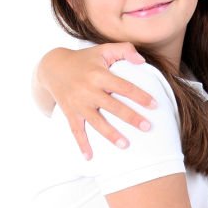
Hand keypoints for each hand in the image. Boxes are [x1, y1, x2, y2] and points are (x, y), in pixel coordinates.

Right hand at [37, 43, 155, 158]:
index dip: (140, 96)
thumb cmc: (84, 60)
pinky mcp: (70, 113)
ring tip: (126, 145)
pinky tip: (89, 157)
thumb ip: (125, 49)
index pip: (123, 86)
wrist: (52, 67)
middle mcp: (88, 90)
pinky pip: (76, 131)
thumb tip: (142, 61)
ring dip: (111, 134)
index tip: (154, 106)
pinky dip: (82, 144)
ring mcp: (78, 103)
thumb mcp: (103, 49)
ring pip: (96, 121)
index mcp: (99, 74)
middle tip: (148, 127)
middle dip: (131, 117)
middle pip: (113, 106)